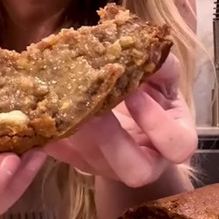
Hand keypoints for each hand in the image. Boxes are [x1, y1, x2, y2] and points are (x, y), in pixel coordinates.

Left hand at [45, 55, 197, 187]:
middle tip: (93, 108)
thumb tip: (147, 47)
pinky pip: (60, 154)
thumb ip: (160, 66)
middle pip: (134, 170)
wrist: (120, 109)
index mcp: (170, 143)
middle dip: (111, 138)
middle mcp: (141, 163)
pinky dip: (50, 135)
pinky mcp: (76, 160)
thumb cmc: (147, 94)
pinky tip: (41, 113)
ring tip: (65, 104)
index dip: (157, 123)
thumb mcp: (160, 80)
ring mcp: (106, 166)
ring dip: (77, 134)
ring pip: (91, 163)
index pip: (177, 146)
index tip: (135, 93)